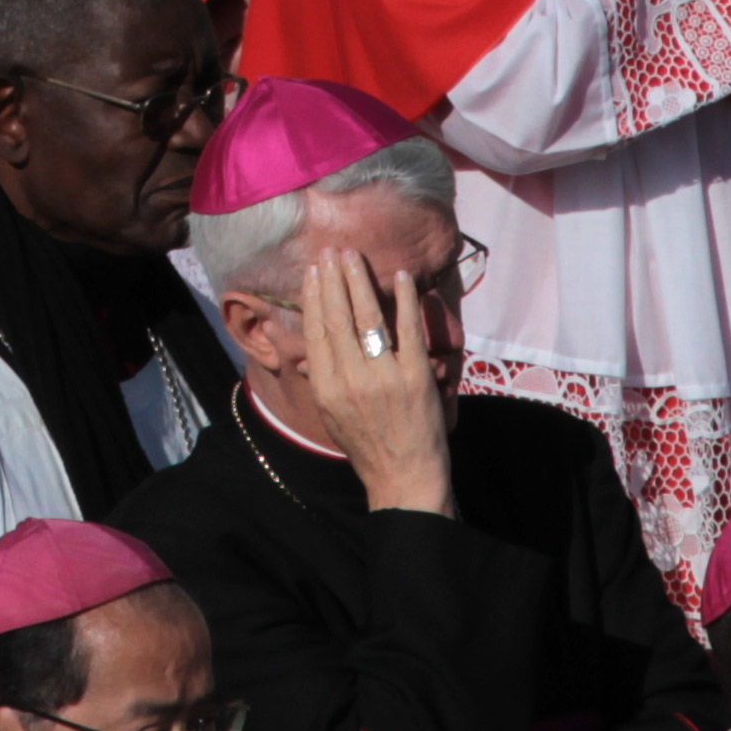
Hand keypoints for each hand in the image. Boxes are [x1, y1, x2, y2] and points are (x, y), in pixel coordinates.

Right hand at [298, 243, 456, 511]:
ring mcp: (385, 376)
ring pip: (368, 317)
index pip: (317, 331)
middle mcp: (352, 379)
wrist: (405, 478)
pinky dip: (405, 300)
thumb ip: (324, 378)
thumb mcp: (332, 415)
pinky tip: (401, 276)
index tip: (313, 272)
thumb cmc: (366, 447)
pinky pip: (409, 330)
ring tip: (354, 256)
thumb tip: (315, 345)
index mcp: (327, 388)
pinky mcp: (417, 376)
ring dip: (360, 281)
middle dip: (333, 279)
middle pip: (338, 318)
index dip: (314, 297)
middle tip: (330, 252)